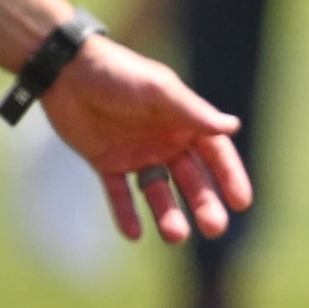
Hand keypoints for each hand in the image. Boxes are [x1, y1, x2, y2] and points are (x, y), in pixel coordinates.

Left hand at [39, 37, 252, 243]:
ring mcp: (137, 155)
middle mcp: (166, 142)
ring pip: (158, 192)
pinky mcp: (107, 164)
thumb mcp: (158, 90)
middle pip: (192, 181)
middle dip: (204, 205)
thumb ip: (193, 111)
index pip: (216, 155)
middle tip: (214, 229)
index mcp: (184, 122)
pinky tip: (134, 234)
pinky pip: (120, 195)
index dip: (230, 178)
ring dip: (168, 215)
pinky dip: (126, 214)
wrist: (66, 71)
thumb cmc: (119, 73)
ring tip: (174, 236)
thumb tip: (233, 126)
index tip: (242, 204)